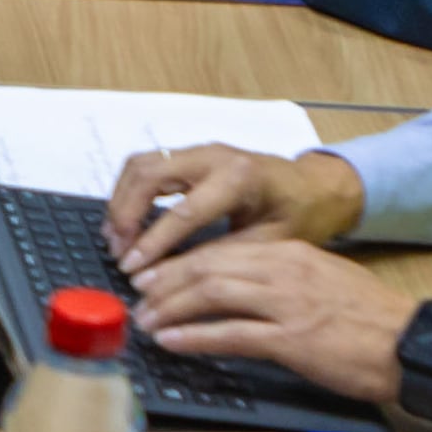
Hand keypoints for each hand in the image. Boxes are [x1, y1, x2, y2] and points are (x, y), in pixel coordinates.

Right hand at [109, 143, 364, 265]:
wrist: (314, 186)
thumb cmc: (298, 216)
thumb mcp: (267, 244)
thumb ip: (221, 257)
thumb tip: (172, 281)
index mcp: (238, 177)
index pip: (183, 210)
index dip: (153, 243)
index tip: (131, 270)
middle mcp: (212, 155)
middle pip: (148, 174)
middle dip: (126, 216)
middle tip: (119, 253)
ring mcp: (198, 150)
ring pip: (140, 165)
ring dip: (122, 201)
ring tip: (117, 240)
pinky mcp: (189, 154)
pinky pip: (146, 165)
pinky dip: (129, 192)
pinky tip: (127, 223)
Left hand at [124, 235, 418, 403]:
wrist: (412, 342)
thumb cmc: (370, 318)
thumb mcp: (324, 280)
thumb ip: (282, 277)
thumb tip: (239, 288)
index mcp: (291, 252)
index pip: (221, 249)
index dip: (180, 264)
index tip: (155, 278)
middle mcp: (284, 270)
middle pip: (208, 267)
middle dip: (166, 284)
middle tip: (140, 300)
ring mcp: (287, 304)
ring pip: (212, 294)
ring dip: (171, 308)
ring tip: (147, 322)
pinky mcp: (292, 340)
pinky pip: (231, 334)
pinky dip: (195, 337)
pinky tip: (173, 342)